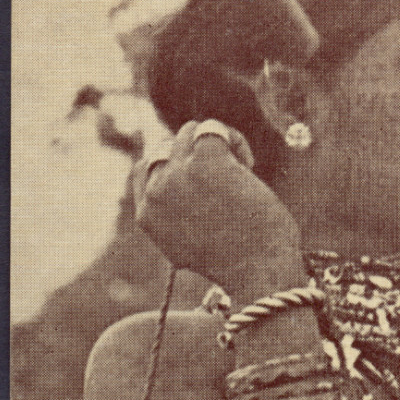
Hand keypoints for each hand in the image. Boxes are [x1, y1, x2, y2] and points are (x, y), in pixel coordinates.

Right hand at [133, 121, 303, 298]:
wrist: (257, 270)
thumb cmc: (237, 264)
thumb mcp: (190, 247)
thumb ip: (177, 218)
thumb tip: (187, 188)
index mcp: (147, 216)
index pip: (143, 169)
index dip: (172, 164)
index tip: (199, 174)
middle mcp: (156, 193)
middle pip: (166, 147)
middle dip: (195, 154)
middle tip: (224, 176)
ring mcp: (178, 174)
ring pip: (188, 132)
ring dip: (216, 145)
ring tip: (241, 169)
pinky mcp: (207, 160)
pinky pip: (213, 129)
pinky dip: (234, 139)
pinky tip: (249, 163)